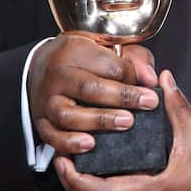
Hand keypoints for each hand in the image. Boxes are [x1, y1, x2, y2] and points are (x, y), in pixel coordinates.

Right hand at [27, 32, 160, 156]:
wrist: (41, 66)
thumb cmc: (82, 57)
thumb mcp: (109, 46)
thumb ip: (134, 59)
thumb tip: (150, 79)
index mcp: (75, 50)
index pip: (109, 64)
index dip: (132, 77)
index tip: (150, 90)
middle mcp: (57, 75)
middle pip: (89, 88)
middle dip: (122, 98)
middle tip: (147, 104)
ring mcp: (47, 100)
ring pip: (69, 115)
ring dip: (99, 121)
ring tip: (125, 123)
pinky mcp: (41, 121)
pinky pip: (51, 136)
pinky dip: (69, 143)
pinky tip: (90, 145)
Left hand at [53, 70, 190, 190]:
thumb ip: (178, 107)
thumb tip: (164, 80)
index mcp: (145, 189)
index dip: (73, 176)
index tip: (64, 156)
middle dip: (70, 178)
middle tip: (63, 152)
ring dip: (82, 179)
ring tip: (78, 151)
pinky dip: (98, 179)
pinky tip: (102, 157)